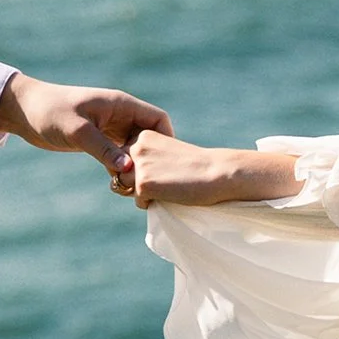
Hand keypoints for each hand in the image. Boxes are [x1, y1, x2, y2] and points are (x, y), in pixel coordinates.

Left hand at [0, 74, 171, 170]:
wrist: (25, 110)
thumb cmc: (50, 112)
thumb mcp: (78, 131)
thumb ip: (103, 149)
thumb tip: (128, 168)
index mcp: (121, 105)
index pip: (158, 120)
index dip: (167, 139)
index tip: (166, 163)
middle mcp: (120, 116)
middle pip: (149, 137)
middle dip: (151, 158)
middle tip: (150, 181)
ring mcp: (110, 128)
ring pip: (135, 149)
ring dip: (136, 165)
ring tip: (135, 186)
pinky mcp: (99, 140)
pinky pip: (119, 155)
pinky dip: (121, 168)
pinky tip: (118, 184)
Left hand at [119, 133, 303, 209]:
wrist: (217, 173)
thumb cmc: (196, 166)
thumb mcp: (166, 153)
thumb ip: (146, 159)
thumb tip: (121, 182)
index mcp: (143, 135)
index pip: (125, 157)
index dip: (141, 169)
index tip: (165, 169)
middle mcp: (137, 147)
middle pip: (122, 172)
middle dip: (136, 180)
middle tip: (166, 181)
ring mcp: (139, 165)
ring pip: (125, 186)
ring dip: (142, 192)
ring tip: (167, 187)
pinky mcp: (143, 184)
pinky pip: (138, 201)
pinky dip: (151, 203)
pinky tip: (170, 194)